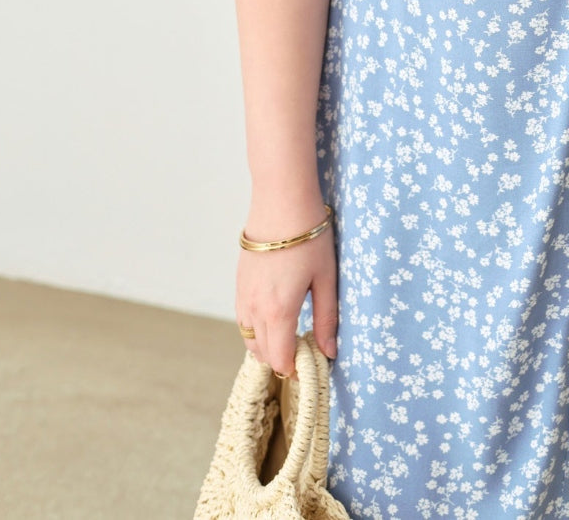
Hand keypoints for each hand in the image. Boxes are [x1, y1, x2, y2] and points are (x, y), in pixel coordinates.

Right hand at [235, 211, 337, 377]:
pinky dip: (255, 327)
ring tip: (290, 335)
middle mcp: (254, 308)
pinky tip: (274, 316)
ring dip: (265, 345)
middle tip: (304, 351)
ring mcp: (243, 295)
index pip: (279, 359)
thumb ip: (326, 318)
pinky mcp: (239, 282)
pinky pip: (242, 318)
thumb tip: (329, 352)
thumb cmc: (309, 238)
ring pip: (248, 337)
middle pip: (261, 353)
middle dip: (281, 360)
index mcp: (278, 311)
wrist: (282, 200)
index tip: (310, 365)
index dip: (293, 369)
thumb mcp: (326, 279)